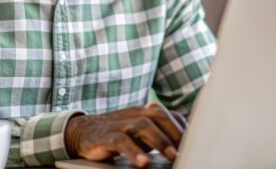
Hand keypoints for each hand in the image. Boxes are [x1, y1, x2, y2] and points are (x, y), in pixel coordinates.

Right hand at [64, 104, 186, 167]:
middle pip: (157, 116)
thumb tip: (183, 142)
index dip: (181, 127)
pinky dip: (133, 152)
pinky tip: (143, 163)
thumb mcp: (138, 132)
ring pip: (141, 125)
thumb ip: (157, 133)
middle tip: (185, 149)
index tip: (195, 141)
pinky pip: (120, 141)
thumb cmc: (116, 133)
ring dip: (159, 141)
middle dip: (174, 132)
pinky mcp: (105, 136)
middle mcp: (132, 114)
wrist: (81, 132)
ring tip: (171, 156)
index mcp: (142, 112)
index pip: (167, 114)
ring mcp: (119, 124)